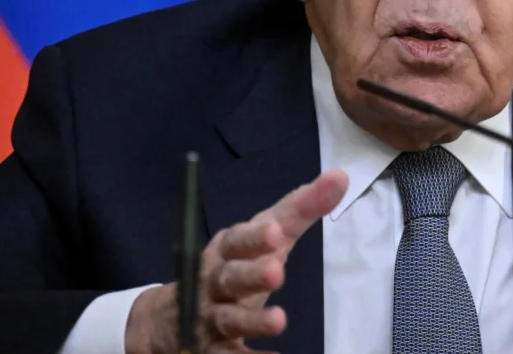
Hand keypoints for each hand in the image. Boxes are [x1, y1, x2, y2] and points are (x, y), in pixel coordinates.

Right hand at [125, 170, 348, 353]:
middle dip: (250, 274)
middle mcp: (213, 282)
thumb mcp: (263, 238)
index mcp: (225, 251)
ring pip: (227, 319)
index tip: (275, 232)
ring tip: (279, 320)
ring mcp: (209, 318)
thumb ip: (299, 210)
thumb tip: (340, 176)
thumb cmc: (234, 267)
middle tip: (277, 271)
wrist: (172, 319)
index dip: (253, 237)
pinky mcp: (211, 351)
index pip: (236, 240)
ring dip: (252, 321)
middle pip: (229, 278)